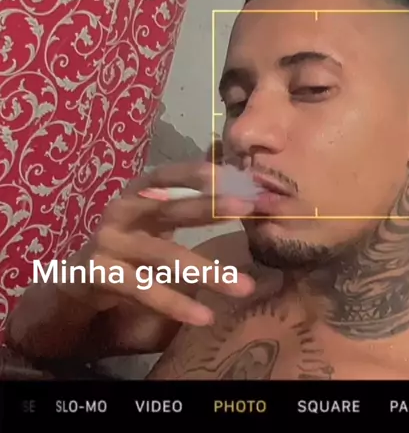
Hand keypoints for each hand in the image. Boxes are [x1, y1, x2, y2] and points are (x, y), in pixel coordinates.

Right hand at [59, 157, 254, 325]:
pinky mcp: (102, 274)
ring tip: (244, 287)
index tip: (234, 176)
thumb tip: (242, 184)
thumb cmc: (130, 242)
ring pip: (164, 255)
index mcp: (138, 191)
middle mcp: (121, 210)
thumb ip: (191, 201)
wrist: (79, 279)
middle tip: (248, 208)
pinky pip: (145, 290)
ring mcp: (109, 242)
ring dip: (207, 271)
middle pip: (169, 207)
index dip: (199, 173)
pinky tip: (204, 315)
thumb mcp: (157, 216)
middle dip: (210, 207)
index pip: (168, 173)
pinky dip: (176, 303)